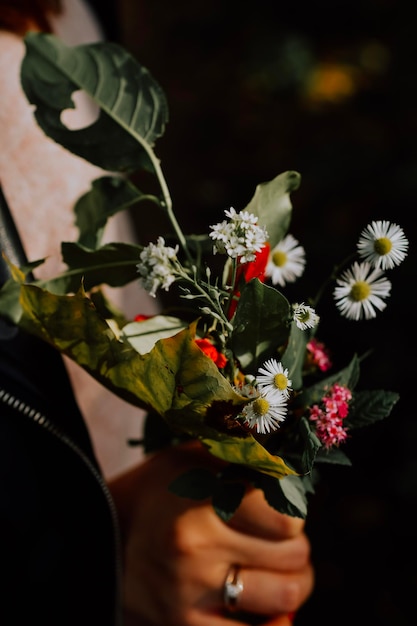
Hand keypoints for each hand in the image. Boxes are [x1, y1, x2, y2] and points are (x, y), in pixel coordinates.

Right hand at [109, 441, 313, 625]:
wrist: (102, 533)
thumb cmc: (161, 490)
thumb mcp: (195, 458)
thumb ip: (242, 458)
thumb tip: (294, 469)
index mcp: (199, 500)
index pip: (288, 517)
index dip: (292, 513)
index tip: (278, 509)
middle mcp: (195, 549)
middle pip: (293, 556)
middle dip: (295, 548)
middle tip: (280, 540)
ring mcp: (189, 595)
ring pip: (284, 596)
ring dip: (290, 583)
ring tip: (274, 570)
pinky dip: (272, 623)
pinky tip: (262, 607)